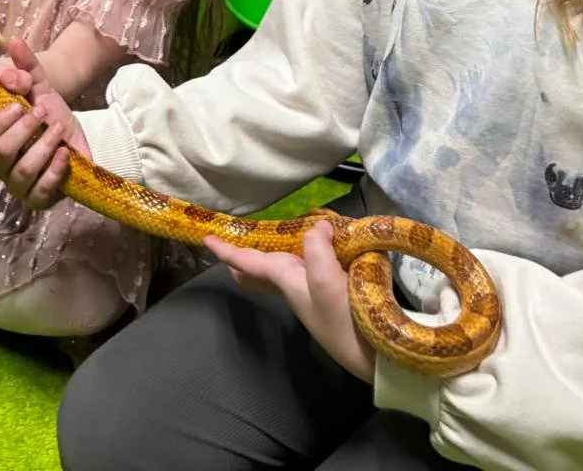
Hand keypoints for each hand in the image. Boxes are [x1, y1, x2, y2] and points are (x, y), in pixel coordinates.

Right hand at [0, 38, 86, 209]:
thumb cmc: (49, 115)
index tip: (14, 96)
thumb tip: (16, 41)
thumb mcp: (40, 87)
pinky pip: (40, 190)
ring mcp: (16, 181)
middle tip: (42, 111)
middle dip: (22, 128)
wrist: (77, 141)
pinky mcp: (36, 198)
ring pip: (20, 169)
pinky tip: (64, 153)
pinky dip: (54, 171)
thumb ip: (27, 67)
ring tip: (58, 128)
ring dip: (42, 146)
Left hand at [205, 219, 375, 382]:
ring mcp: (318, 290)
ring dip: (279, 251)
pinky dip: (312, 253)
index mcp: (288, 281)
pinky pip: (316, 267)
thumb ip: (316, 250)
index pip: (250, 263)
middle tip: (234, 241)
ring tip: (273, 237)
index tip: (206, 239)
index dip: (228, 251)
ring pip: (289, 265)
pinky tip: (322, 248)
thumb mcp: (326, 282)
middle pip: (266, 265)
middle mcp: (298, 285)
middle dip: (249, 254)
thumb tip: (318, 226)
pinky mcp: (339, 293)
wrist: (376, 356)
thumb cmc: (344, 320)